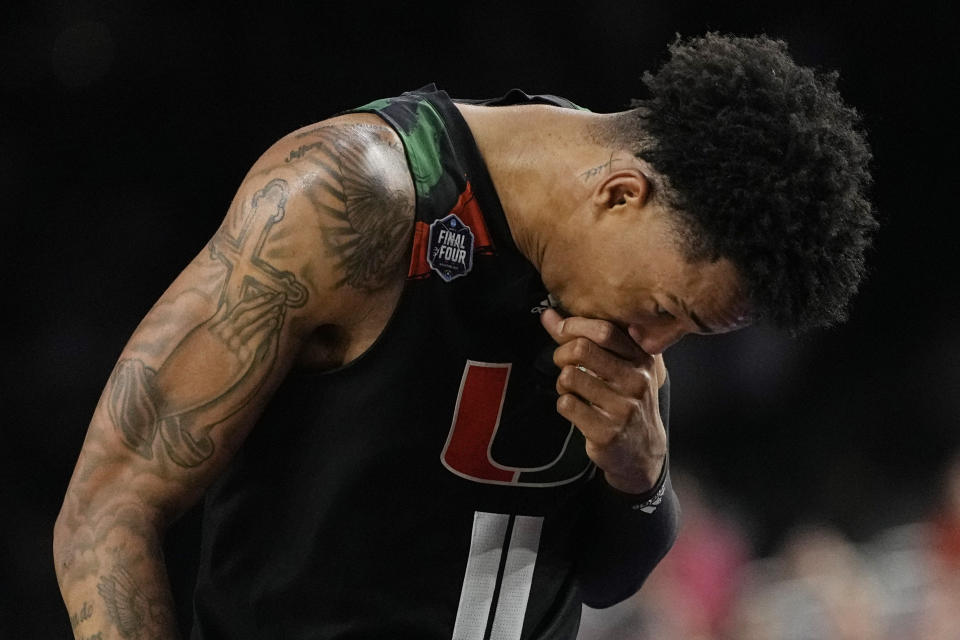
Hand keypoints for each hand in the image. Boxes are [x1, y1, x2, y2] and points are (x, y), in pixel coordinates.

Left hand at [540, 308, 666, 493]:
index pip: (605, 331)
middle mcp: (636, 381)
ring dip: (562, 382)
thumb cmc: (626, 401)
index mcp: (642, 360)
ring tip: (572, 390)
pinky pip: (567, 404)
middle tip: (563, 363)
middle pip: (582, 350)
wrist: (643, 451)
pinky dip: (564, 403)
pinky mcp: (607, 432)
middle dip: (562, 354)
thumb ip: (584, 339)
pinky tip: (577, 408)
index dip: (575, 326)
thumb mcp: (618, 367)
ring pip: (570, 376)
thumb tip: (548, 315)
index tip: (561, 330)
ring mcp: (623, 408)